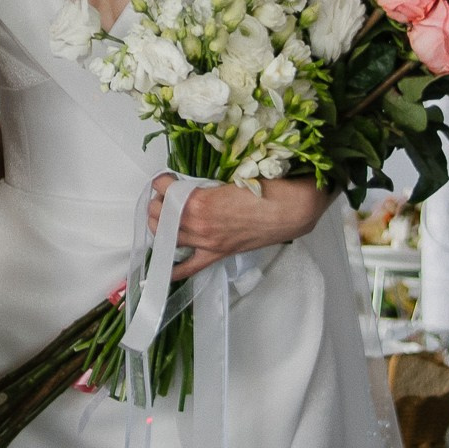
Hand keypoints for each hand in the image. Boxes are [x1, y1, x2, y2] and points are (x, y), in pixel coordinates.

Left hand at [148, 173, 333, 278]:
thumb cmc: (266, 188)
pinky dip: (175, 270)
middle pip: (160, 214)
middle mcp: (199, 224)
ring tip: (165, 219)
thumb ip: (207, 183)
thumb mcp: (230, 177)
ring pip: (168, 237)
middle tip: (166, 197)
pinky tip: (165, 268)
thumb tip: (192, 183)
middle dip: (158, 203)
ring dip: (161, 227)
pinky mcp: (218, 253)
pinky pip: (189, 267)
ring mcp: (207, 242)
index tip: (165, 179)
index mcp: (200, 201)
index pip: (164, 188)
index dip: (162, 181)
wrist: (291, 210)